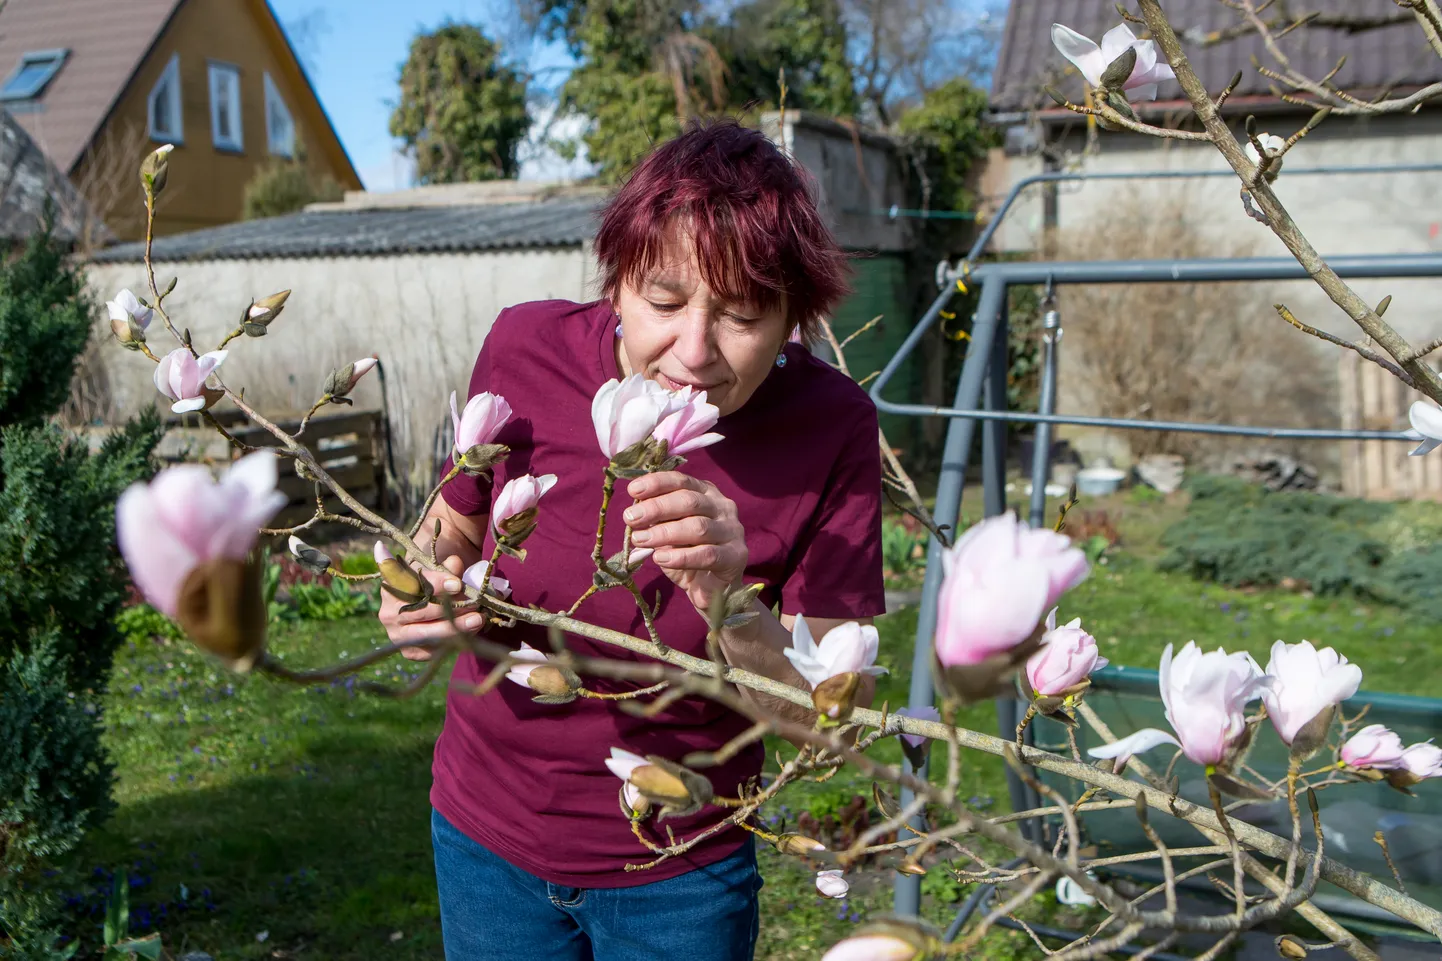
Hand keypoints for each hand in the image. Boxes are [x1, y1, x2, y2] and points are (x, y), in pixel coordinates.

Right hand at [378, 553, 483, 659]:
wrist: (426, 607)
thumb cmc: (433, 585)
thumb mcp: (438, 572)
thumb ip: (447, 567)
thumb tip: (455, 563)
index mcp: (391, 587)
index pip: (413, 585)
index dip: (436, 584)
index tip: (458, 584)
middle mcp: (389, 613)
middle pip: (421, 611)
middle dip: (450, 607)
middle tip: (474, 603)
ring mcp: (398, 635)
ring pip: (427, 633)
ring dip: (455, 627)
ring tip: (477, 619)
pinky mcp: (410, 652)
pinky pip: (433, 649)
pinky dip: (454, 640)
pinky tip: (471, 631)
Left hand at [623, 472, 746, 611]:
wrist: (713, 589)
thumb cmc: (688, 554)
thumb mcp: (668, 534)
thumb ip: (656, 522)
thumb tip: (635, 514)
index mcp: (706, 493)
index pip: (682, 481)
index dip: (657, 483)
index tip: (632, 490)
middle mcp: (723, 507)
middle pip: (689, 501)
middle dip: (657, 508)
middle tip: (631, 518)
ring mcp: (732, 530)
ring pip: (698, 527)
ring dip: (664, 532)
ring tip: (640, 540)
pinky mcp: (737, 555)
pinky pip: (707, 554)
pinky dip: (680, 556)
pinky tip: (660, 558)